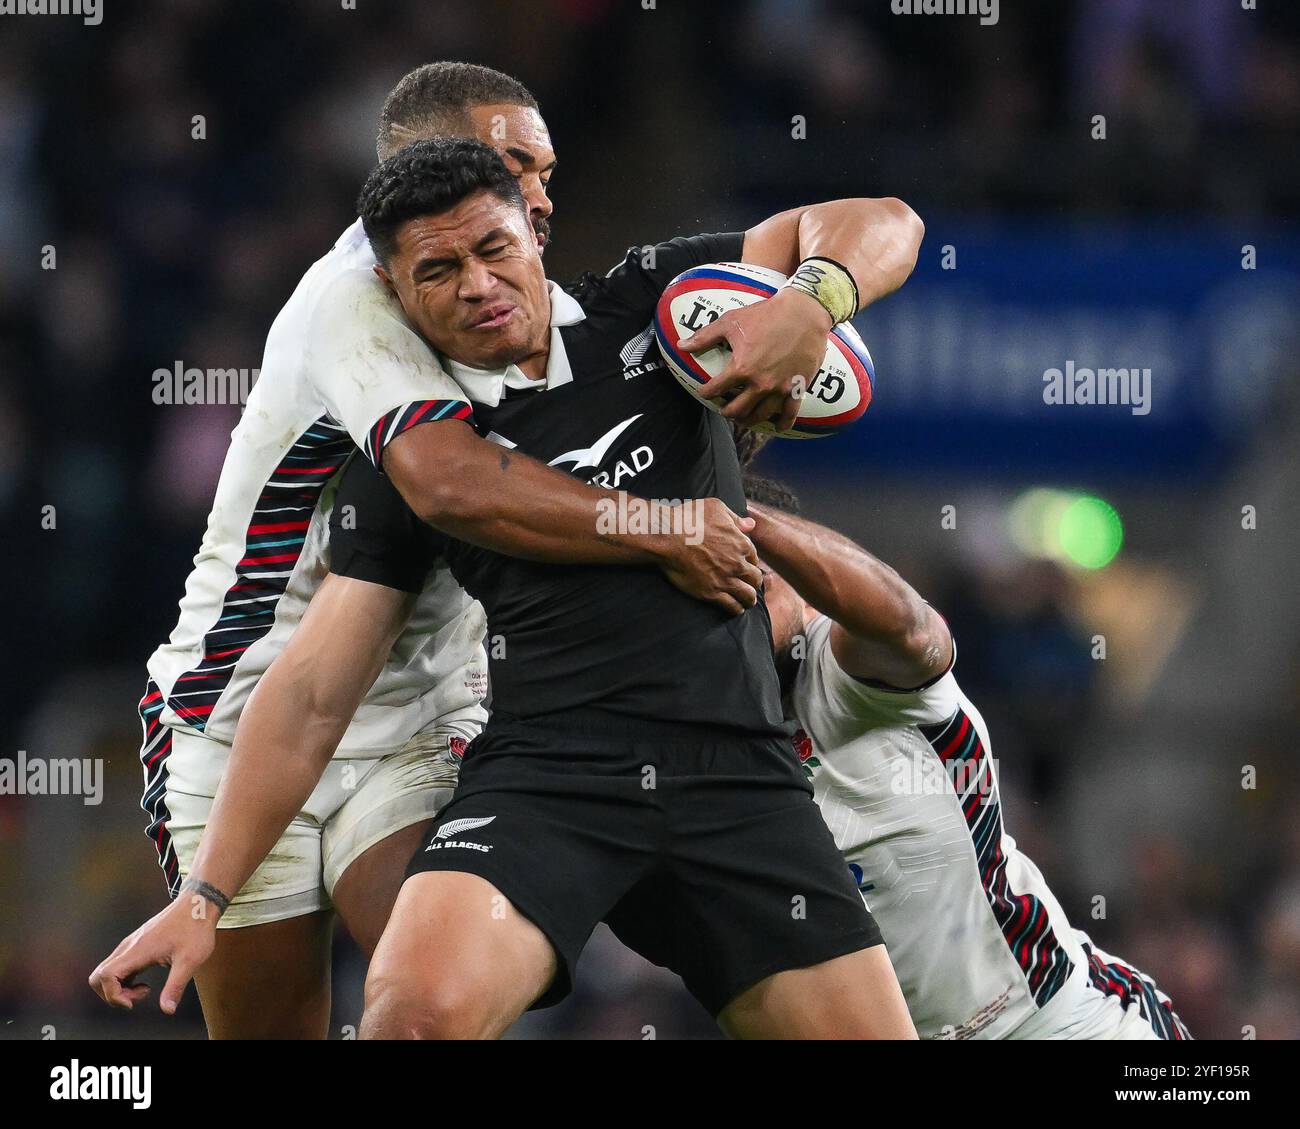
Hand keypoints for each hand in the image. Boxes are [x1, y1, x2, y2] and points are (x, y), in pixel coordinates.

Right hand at [88, 896, 217, 1014]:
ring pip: (107, 972)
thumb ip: (175, 986)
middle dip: (112, 994)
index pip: (105, 976)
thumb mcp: (190, 960)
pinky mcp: (136, 945)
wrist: (198, 904)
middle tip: (137, 996)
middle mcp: (129, 947)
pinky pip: (117, 968)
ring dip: (119, 988)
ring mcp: (131, 945)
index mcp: (138, 950)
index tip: (134, 1002)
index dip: (113, 995)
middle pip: (98, 976)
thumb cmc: (195, 928)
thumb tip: (167, 1010)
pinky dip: (123, 981)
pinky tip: (143, 982)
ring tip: (144, 989)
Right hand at [655, 497, 762, 615]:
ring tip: (748, 601)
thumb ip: (735, 518)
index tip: (748, 565)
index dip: (751, 562)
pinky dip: (737, 608)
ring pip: (748, 595)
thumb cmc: (689, 518)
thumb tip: (750, 524)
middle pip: (755, 578)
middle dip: (755, 581)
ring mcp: (725, 580)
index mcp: (741, 543)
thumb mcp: (716, 508)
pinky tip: (736, 608)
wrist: (668, 538)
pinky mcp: (711, 593)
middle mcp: (737, 563)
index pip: (755, 557)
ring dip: (750, 599)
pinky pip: (731, 606)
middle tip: (751, 584)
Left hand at [681, 287, 830, 431]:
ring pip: (759, 416)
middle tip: (723, 408)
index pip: (716, 389)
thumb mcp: (731, 321)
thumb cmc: (766, 314)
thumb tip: (681, 346)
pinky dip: (781, 424)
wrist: (804, 312)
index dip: (706, 392)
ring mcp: (780, 389)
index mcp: (741, 368)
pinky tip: (776, 426)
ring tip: (743, 418)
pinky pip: (789, 414)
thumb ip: (705, 337)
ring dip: (747, 420)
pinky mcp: (797, 388)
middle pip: (736, 410)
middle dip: (726, 411)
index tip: (704, 391)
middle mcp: (760, 384)